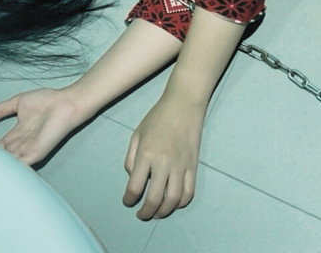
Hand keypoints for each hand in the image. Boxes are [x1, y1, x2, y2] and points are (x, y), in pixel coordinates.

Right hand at [0, 87, 88, 165]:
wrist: (66, 102)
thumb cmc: (48, 102)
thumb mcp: (17, 103)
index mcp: (16, 135)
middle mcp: (21, 145)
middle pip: (0, 157)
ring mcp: (28, 150)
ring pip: (7, 163)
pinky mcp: (36, 153)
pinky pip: (20, 166)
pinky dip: (9, 169)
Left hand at [123, 94, 204, 219]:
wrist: (183, 105)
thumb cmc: (157, 118)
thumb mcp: (137, 134)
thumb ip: (130, 158)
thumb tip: (132, 178)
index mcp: (146, 154)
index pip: (135, 186)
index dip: (129, 199)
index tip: (127, 202)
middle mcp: (163, 163)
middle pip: (154, 198)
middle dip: (146, 212)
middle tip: (141, 215)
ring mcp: (180, 166)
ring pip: (173, 199)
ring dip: (164, 211)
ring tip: (157, 214)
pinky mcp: (193, 166)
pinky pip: (189, 192)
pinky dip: (182, 203)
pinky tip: (174, 204)